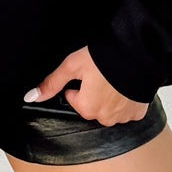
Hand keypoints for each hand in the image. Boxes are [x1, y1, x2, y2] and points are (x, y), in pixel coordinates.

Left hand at [23, 47, 148, 126]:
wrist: (140, 54)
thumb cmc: (105, 58)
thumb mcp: (73, 66)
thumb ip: (52, 83)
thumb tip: (31, 97)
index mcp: (87, 108)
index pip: (74, 98)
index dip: (78, 84)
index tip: (87, 73)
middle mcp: (105, 118)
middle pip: (91, 106)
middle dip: (93, 93)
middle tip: (101, 74)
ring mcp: (123, 117)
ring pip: (109, 109)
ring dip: (109, 97)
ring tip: (114, 79)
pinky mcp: (138, 113)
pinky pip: (126, 110)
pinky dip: (125, 100)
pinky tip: (126, 86)